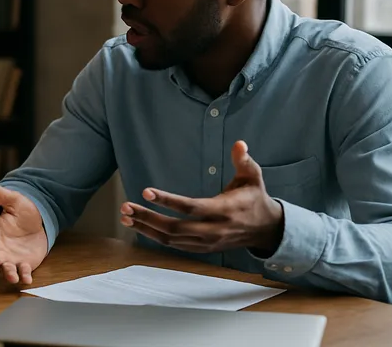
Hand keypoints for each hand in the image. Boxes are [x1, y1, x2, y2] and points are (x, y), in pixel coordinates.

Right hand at [0, 176, 47, 284]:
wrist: (40, 220)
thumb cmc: (22, 209)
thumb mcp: (12, 199)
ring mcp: (10, 258)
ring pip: (6, 269)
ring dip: (8, 274)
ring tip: (12, 277)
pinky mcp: (24, 264)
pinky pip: (22, 272)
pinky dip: (24, 277)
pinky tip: (27, 279)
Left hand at [120, 141, 283, 254]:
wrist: (266, 230)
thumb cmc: (254, 198)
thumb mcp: (253, 177)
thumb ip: (244, 161)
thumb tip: (240, 144)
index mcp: (223, 210)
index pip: (191, 207)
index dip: (168, 201)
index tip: (146, 192)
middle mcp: (213, 230)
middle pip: (174, 227)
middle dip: (148, 217)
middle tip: (126, 207)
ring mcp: (206, 243)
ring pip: (170, 239)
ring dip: (145, 228)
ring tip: (125, 216)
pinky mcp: (201, 249)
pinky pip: (173, 245)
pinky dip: (154, 237)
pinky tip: (139, 226)